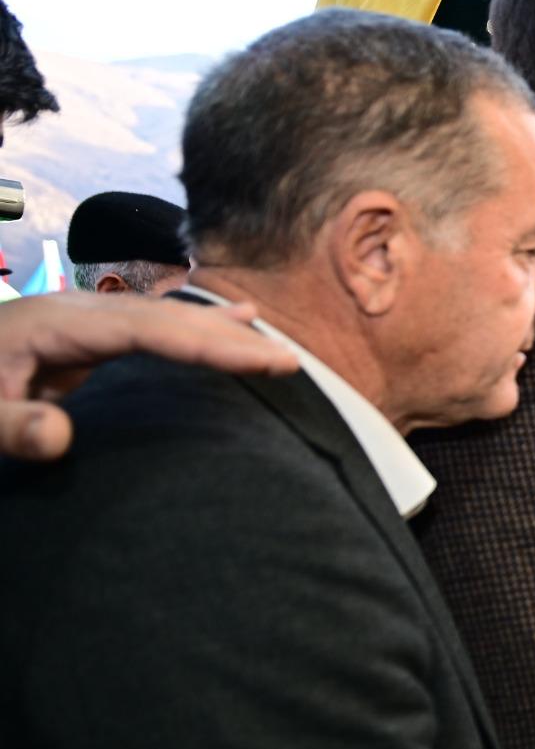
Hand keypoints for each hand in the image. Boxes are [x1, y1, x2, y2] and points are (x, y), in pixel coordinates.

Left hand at [0, 293, 294, 459]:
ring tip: (272, 343)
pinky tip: (233, 320)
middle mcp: (71, 313)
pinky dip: (196, 327)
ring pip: (162, 317)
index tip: (264, 362)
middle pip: (165, 317)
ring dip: (219, 330)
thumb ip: (7, 428)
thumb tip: (60, 435)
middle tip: (291, 363)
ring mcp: (76, 321)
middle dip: (229, 338)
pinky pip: (152, 326)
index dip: (210, 345)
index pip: (148, 330)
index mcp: (51, 326)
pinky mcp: (79, 338)